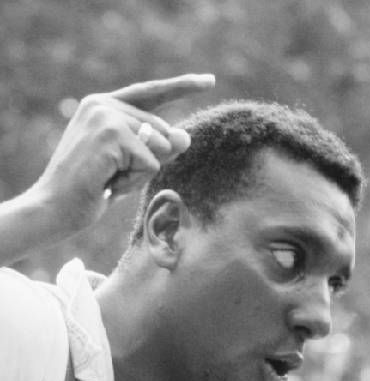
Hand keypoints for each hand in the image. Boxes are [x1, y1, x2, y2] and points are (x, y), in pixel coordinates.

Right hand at [33, 73, 214, 234]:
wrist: (55, 207)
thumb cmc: (91, 190)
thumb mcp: (129, 167)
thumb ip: (156, 150)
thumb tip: (186, 136)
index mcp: (105, 105)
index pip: (152, 93)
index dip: (183, 87)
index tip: (210, 81)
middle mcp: (104, 104)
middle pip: (163, 130)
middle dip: (151, 161)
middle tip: (115, 176)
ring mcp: (106, 116)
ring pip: (159, 147)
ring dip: (141, 173)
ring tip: (109, 178)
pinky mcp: (111, 134)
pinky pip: (150, 163)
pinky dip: (135, 180)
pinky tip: (108, 182)